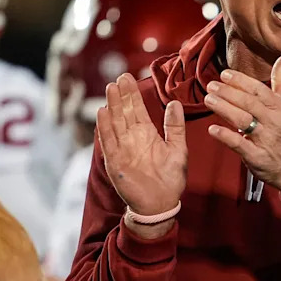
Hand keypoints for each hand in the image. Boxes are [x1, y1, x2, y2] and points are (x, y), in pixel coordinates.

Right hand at [96, 73, 186, 217]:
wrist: (162, 203)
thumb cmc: (171, 178)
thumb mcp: (178, 149)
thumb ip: (175, 127)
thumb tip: (175, 102)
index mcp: (146, 134)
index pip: (137, 109)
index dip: (132, 94)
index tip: (128, 77)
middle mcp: (132, 139)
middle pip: (124, 112)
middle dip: (121, 95)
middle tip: (119, 78)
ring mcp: (122, 149)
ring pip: (115, 123)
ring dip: (112, 106)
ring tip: (110, 89)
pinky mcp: (116, 162)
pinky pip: (109, 142)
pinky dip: (105, 128)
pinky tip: (102, 113)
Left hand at [205, 56, 280, 194]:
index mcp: (280, 107)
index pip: (259, 89)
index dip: (241, 81)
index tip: (225, 74)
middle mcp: (273, 121)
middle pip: (249, 103)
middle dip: (228, 92)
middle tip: (211, 85)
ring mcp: (265, 139)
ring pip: (242, 120)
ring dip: (224, 108)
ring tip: (209, 99)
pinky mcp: (256, 156)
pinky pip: (239, 144)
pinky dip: (225, 136)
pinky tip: (212, 129)